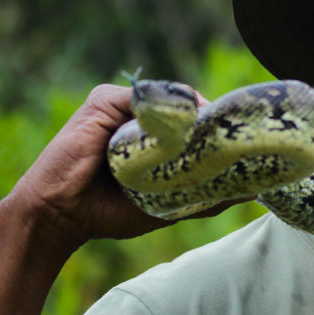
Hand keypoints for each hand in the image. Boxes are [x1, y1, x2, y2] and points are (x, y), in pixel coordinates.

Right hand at [5, 83, 237, 255]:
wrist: (61, 216)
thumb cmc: (109, 212)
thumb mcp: (166, 205)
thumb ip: (205, 197)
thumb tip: (252, 192)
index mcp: (150, 133)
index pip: (194, 119)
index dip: (218, 128)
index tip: (245, 140)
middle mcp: (136, 115)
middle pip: (186, 105)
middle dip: (213, 120)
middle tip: (240, 136)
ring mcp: (120, 105)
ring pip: (170, 99)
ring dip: (195, 114)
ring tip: (217, 136)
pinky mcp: (103, 102)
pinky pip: (143, 98)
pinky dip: (166, 110)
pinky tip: (186, 129)